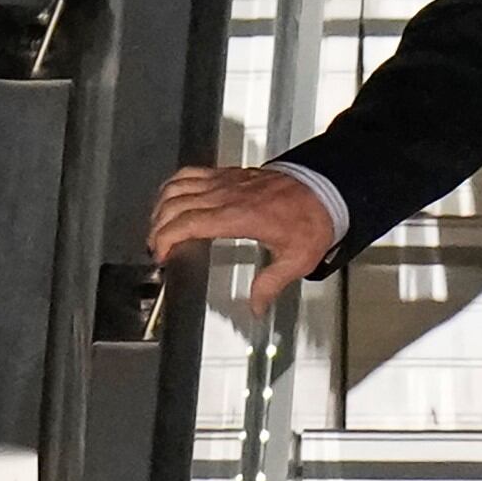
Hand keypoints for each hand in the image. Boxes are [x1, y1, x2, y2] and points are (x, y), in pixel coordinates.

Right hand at [147, 164, 341, 318]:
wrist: (325, 189)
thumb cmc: (312, 219)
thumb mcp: (297, 259)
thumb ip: (271, 284)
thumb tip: (257, 307)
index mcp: (239, 216)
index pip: (189, 222)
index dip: (167, 237)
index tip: (161, 255)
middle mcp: (227, 194)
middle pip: (176, 204)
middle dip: (158, 227)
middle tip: (156, 248)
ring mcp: (226, 181)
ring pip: (178, 185)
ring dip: (161, 205)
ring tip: (157, 226)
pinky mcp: (229, 174)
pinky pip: (192, 173)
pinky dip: (174, 185)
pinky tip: (171, 198)